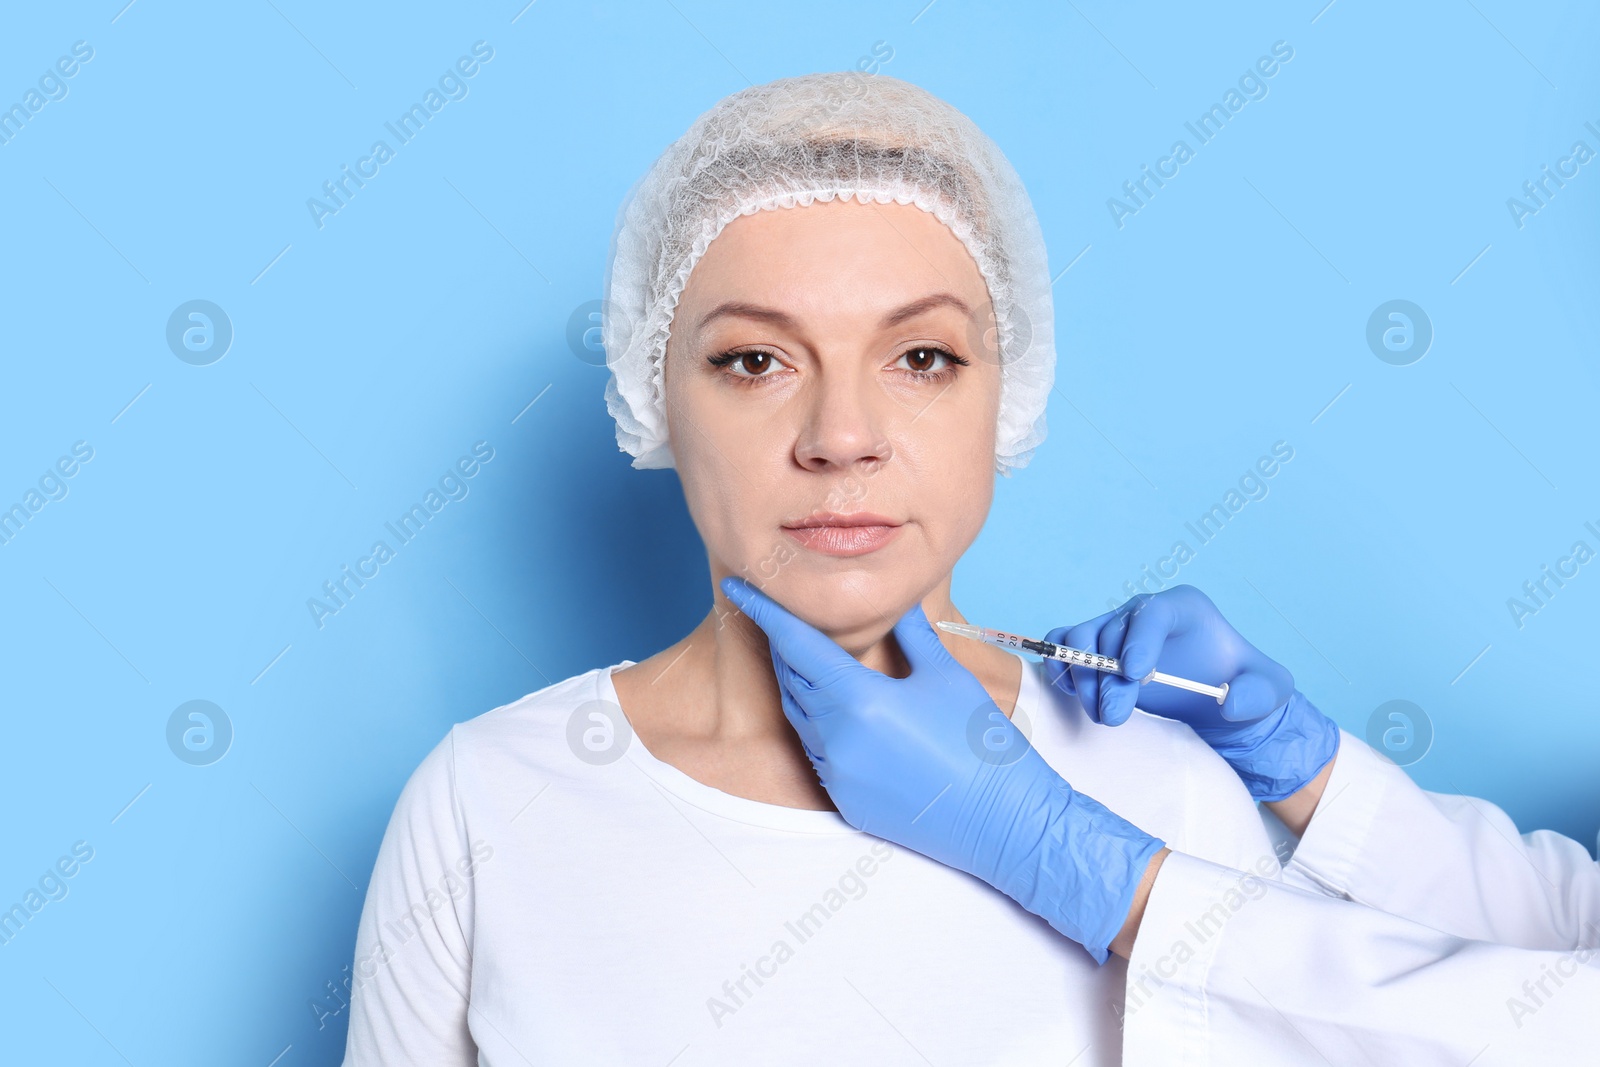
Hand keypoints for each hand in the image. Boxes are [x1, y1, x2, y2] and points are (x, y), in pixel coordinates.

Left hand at [720, 575, 1165, 963]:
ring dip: (799, 683)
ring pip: (799, 716)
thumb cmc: (982, 746)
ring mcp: (837, 774)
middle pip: (792, 678)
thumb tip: (897, 600)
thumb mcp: (946, 677)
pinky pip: (816, 750)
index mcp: (859, 701)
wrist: (1002, 823)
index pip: (796, 644)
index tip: (740, 586)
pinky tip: (835, 706)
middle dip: (783, 644)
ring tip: (807, 655)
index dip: (765, 612)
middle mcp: (836, 739)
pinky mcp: (845, 801)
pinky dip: (816, 721)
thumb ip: (912, 635)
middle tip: (780, 612)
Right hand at [1045, 584, 1338, 802]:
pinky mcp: (1094, 652)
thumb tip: (1227, 702)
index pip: (1152, 612)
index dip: (1138, 640)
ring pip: (1079, 638)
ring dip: (1082, 677)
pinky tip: (1071, 692)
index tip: (1135, 675)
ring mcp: (1114, 630)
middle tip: (1115, 715)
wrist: (1216, 698)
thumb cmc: (1241, 684)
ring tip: (1102, 713)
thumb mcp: (1270, 690)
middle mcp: (1142, 613)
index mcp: (1183, 608)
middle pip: (1109, 631)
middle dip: (1107, 676)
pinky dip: (1059, 665)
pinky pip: (1063, 646)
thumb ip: (1259, 694)